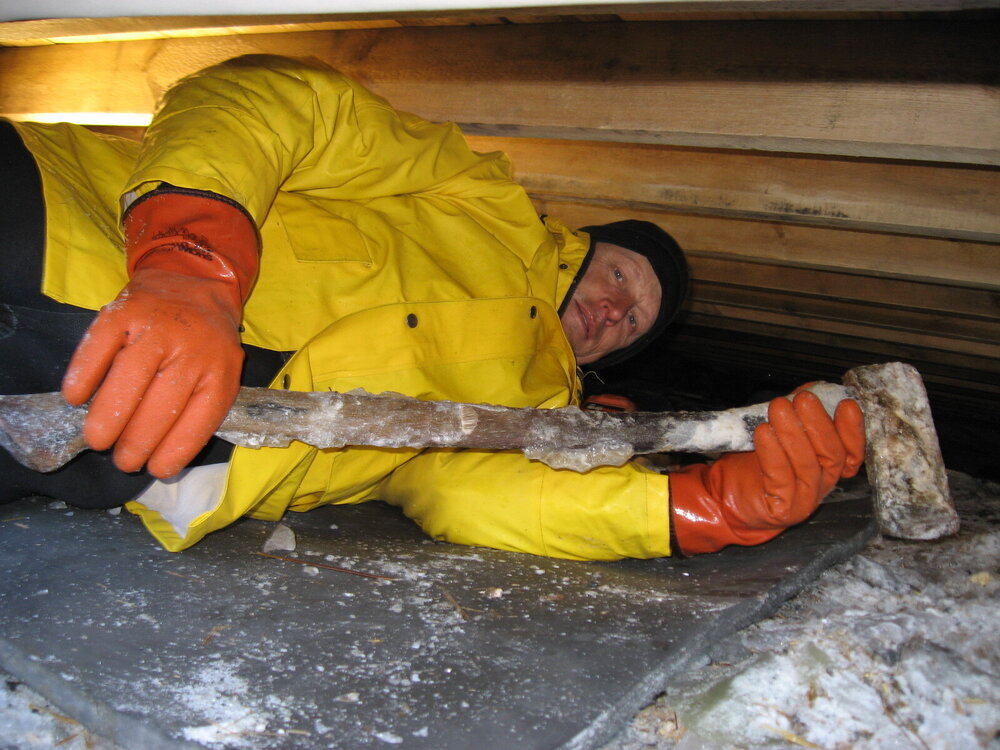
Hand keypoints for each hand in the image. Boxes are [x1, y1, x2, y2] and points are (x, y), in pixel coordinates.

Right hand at [62, 191, 257, 477]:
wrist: (194, 282)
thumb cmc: (205, 341)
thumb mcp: (221, 372)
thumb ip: (201, 409)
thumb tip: (165, 459)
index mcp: (220, 370)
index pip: (199, 420)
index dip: (175, 450)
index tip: (156, 469)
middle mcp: (192, 350)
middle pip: (161, 406)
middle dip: (137, 442)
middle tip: (123, 460)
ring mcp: (158, 328)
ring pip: (129, 379)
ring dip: (109, 417)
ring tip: (99, 440)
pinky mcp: (125, 311)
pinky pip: (100, 346)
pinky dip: (84, 374)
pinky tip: (76, 397)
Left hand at [669, 391, 864, 554]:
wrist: (726, 497)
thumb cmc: (755, 465)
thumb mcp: (779, 434)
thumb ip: (796, 415)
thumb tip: (809, 389)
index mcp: (826, 467)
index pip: (850, 451)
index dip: (852, 429)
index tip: (846, 404)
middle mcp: (821, 484)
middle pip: (831, 455)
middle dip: (819, 424)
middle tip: (804, 399)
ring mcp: (804, 499)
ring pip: (807, 465)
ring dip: (793, 433)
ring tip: (780, 408)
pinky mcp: (782, 509)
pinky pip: (780, 478)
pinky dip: (773, 453)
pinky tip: (764, 432)